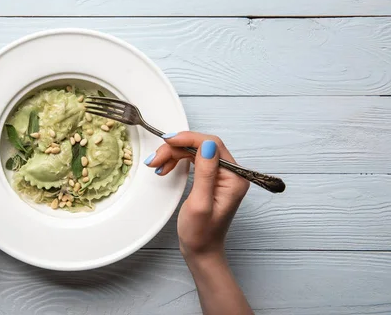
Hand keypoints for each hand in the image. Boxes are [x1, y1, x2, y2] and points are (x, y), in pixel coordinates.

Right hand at [145, 132, 248, 256]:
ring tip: (156, 165)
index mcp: (234, 178)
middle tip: (156, 159)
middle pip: (201, 146)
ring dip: (174, 154)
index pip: (212, 145)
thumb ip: (204, 173)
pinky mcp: (211, 178)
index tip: (168, 142)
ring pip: (195, 151)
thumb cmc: (201, 233)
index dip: (189, 139)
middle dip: (176, 148)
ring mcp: (221, 175)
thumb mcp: (200, 203)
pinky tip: (165, 167)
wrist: (201, 251)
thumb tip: (207, 145)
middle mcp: (231, 173)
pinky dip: (177, 160)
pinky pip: (193, 159)